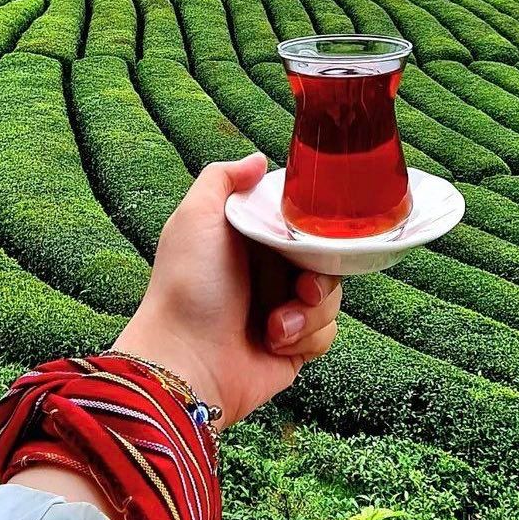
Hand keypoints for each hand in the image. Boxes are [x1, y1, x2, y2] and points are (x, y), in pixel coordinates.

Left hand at [113, 153, 341, 427]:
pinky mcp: (294, 348)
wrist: (187, 360)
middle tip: (302, 285)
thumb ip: (222, 178)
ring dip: (309, 311)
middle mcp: (269, 273)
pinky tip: (275, 342)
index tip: (313, 236)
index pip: (302, 223)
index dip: (313, 229)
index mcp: (251, 240)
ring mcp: (283, 311)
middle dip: (319, 274)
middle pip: (326, 259)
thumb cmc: (187, 286)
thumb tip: (258, 159)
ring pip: (332, 298)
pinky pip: (327, 334)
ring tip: (276, 323)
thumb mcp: (195, 216)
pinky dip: (306, 337)